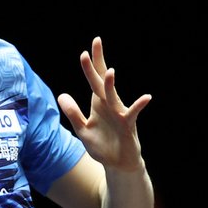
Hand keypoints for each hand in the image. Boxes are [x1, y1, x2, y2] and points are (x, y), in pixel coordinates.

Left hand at [56, 37, 149, 171]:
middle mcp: (109, 104)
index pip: (94, 79)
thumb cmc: (102, 146)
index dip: (90, 65)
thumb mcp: (82, 130)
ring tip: (109, 71)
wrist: (118, 164)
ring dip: (111, 85)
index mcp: (98, 103)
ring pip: (113, 96)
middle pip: (101, 81)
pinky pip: (133, 114)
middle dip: (97, 64)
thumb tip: (61, 95)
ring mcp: (119, 114)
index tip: (86, 50)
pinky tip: (146, 98)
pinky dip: (139, 106)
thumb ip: (72, 113)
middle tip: (95, 43)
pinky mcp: (127, 126)